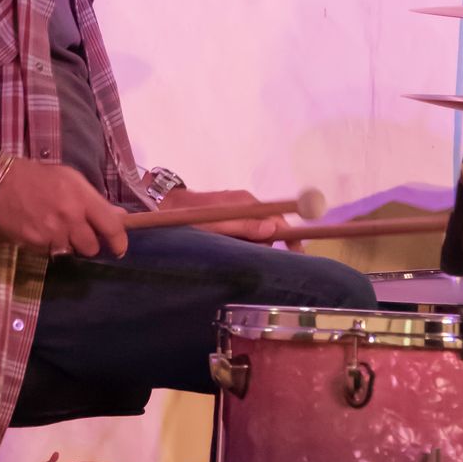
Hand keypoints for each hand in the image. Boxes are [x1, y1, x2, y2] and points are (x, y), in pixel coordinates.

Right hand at [0, 160, 127, 256]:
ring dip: (66, 244)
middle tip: (78, 233)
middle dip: (87, 244)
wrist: (1, 181)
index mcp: (82, 198)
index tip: (119, 249)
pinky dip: (47, 245)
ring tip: (54, 228)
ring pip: (69, 252)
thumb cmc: (39, 176)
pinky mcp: (34, 242)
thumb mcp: (71, 179)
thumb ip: (95, 200)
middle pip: (91, 248)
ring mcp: (51, 232)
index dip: (119, 242)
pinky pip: (49, 252)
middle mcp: (69, 217)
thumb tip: (119, 216)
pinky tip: (39, 229)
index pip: (111, 227)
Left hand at [159, 187, 303, 248]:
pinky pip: (246, 232)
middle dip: (267, 245)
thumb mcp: (217, 225)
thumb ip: (244, 226)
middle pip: (271, 227)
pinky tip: (230, 247)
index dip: (291, 236)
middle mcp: (247, 204)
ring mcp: (239, 209)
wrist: (165, 205)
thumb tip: (273, 228)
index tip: (298, 254)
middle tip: (252, 258)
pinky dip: (243, 243)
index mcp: (248, 203)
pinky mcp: (231, 216)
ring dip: (252, 246)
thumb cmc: (189, 216)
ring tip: (234, 252)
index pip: (280, 218)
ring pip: (258, 232)